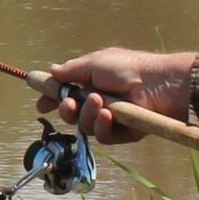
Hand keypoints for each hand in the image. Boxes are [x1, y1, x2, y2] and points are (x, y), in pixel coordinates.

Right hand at [40, 46, 197, 139]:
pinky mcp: (123, 133)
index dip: (52, 100)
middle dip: (66, 110)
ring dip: (87, 115)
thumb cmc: (128, 68)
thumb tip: (52, 70)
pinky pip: (103, 137)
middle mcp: (99, 102)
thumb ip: (71, 70)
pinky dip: (102, 126)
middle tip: (70, 103)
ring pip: (85, 127)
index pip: (65, 95)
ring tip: (99, 102)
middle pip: (71, 115)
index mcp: (91, 83)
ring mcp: (111, 119)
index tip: (41, 105)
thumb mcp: (95, 63)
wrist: (157, 83)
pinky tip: (108, 115)